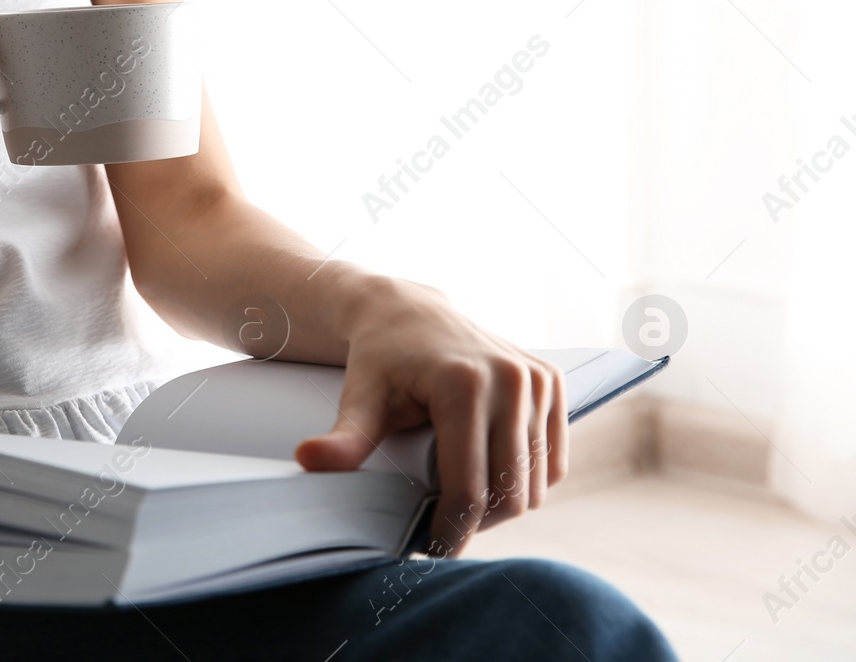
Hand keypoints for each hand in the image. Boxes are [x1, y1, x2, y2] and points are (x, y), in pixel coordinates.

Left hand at [292, 275, 567, 556]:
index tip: (431, 549)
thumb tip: (307, 462)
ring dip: (503, 506)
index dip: (451, 530)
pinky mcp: (551, 381)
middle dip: (476, 524)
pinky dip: (528, 481)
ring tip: (463, 505)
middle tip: (443, 529)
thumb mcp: (360, 399)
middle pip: (508, 492)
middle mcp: (510, 380)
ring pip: (535, 482)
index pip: (468, 488)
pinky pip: (553, 459)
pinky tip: (493, 481)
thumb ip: (344, 438)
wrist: (409, 310)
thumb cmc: (381, 358)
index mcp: (464, 386)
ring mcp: (537, 379)